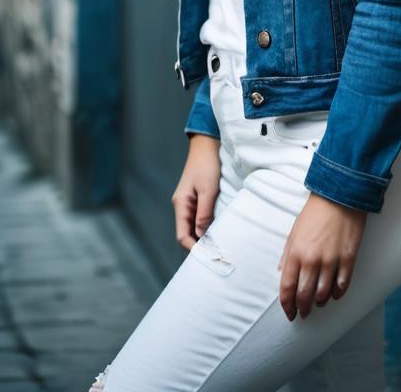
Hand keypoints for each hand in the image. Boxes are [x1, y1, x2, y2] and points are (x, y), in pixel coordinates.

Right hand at [172, 133, 220, 249]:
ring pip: (194, 227)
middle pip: (187, 234)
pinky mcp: (198, 198)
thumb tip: (202, 237)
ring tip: (219, 247)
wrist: (208, 143)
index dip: (194, 249)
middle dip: (199, 246)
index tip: (209, 257)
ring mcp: (190, 202)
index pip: (182, 236)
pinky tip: (219, 231)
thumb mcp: (208, 189)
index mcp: (181, 205)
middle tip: (216, 258)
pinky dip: (208, 226)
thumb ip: (204, 213)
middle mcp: (183, 206)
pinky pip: (200, 218)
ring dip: (204, 237)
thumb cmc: (208, 164)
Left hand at [277, 193, 366, 320]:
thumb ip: (287, 255)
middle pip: (304, 296)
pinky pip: (342, 285)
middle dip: (303, 309)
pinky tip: (334, 293)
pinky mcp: (348, 258)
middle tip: (304, 313)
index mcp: (295, 252)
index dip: (287, 305)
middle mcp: (312, 259)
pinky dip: (337, 294)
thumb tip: (282, 274)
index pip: (287, 288)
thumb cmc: (315, 213)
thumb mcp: (294, 232)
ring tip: (319, 301)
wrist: (340, 196)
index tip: (289, 313)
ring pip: (323, 294)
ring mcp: (331, 260)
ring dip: (320, 302)